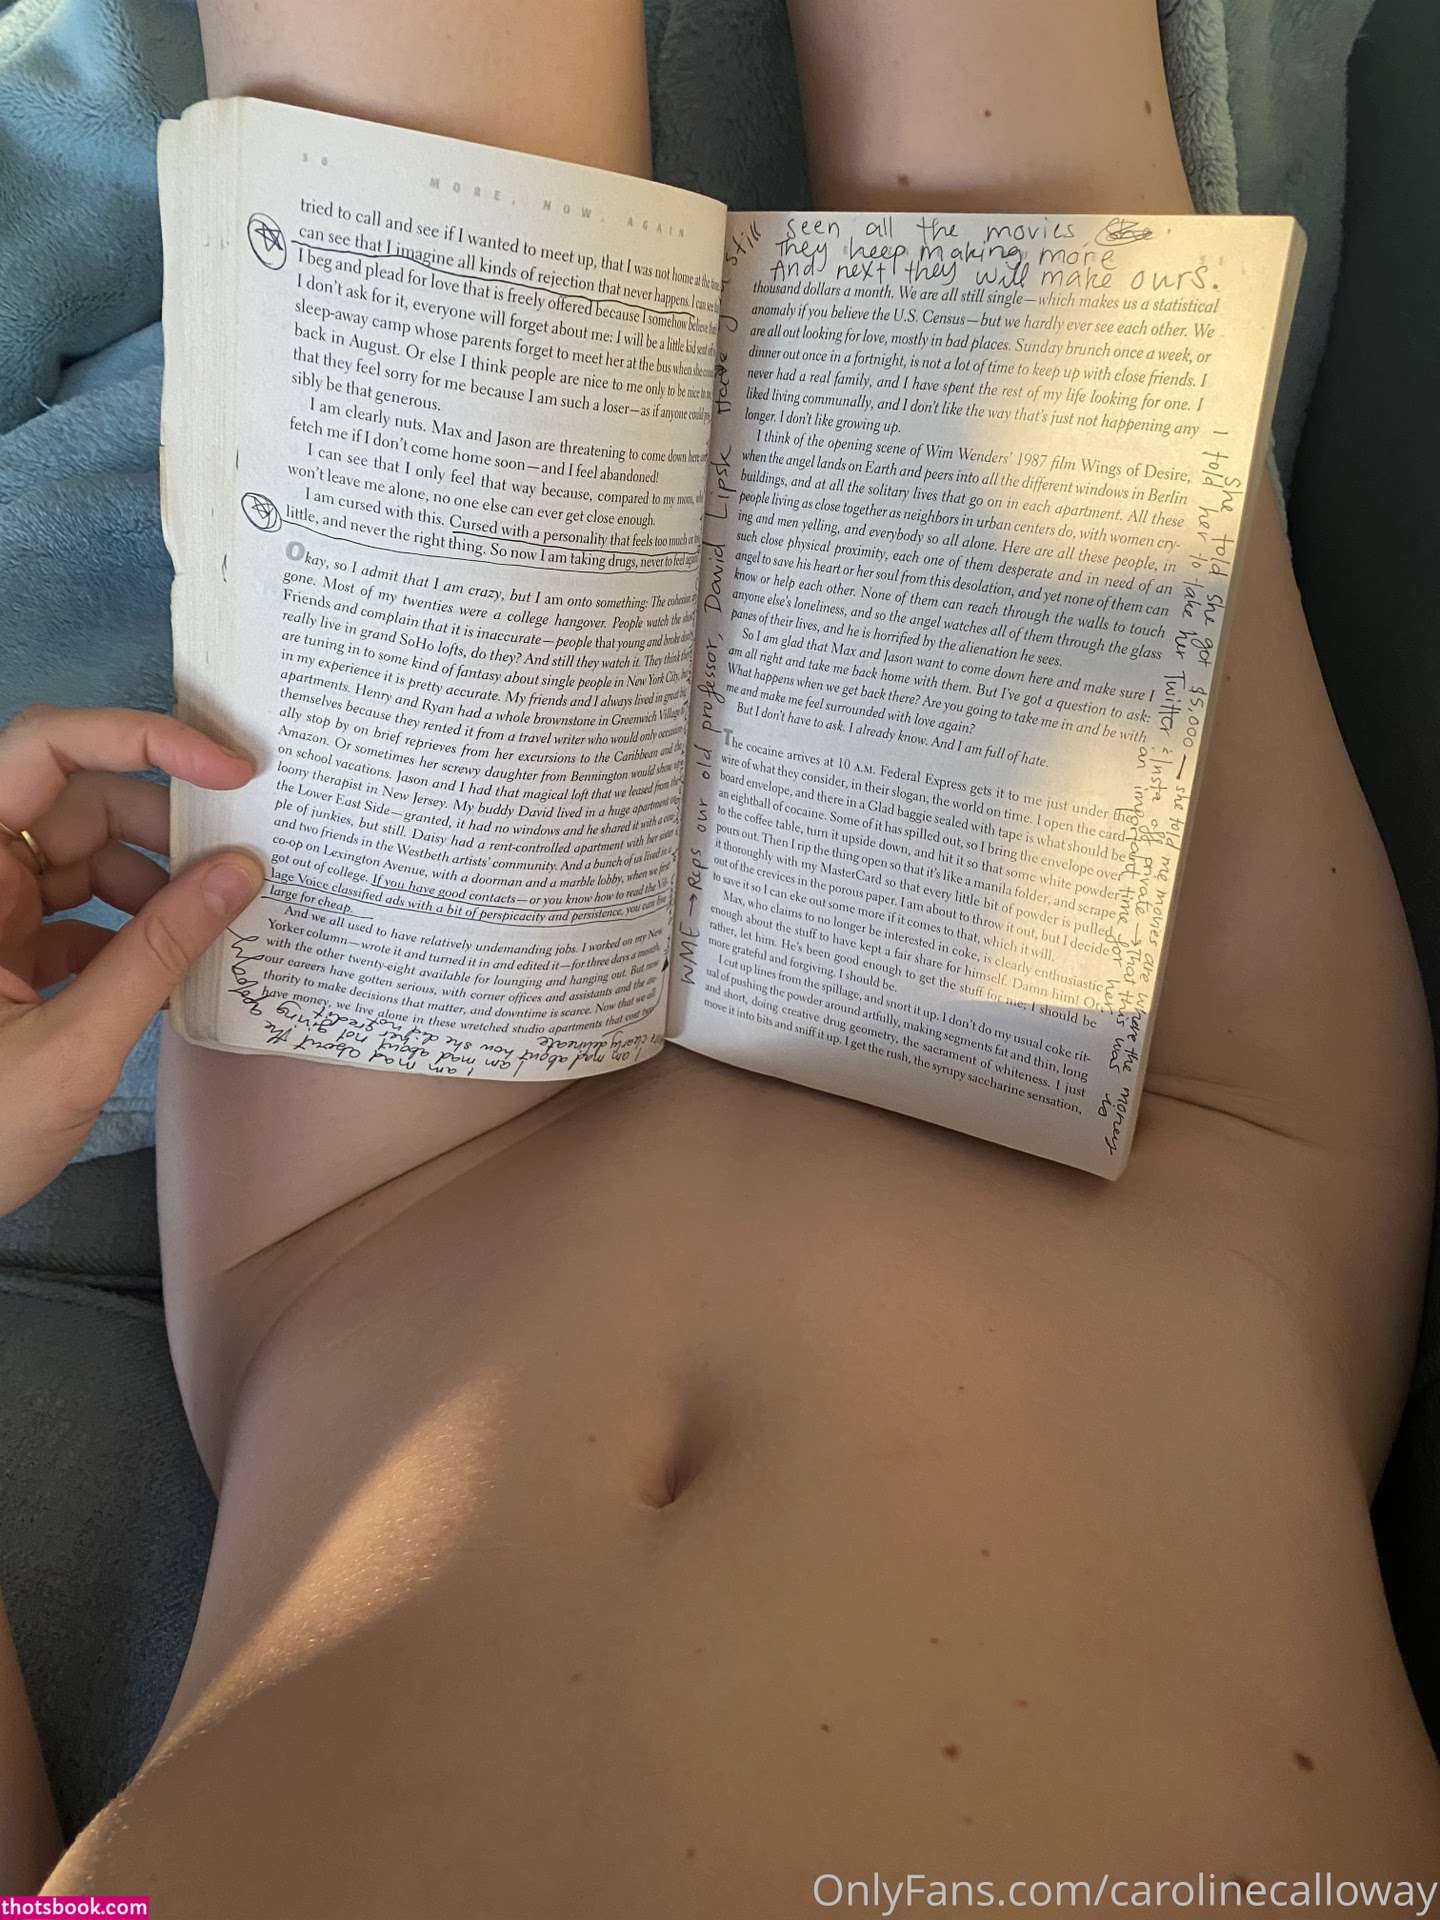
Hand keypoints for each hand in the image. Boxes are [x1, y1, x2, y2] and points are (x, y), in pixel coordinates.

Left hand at [0, 705, 264, 1215]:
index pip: (45, 751)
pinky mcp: (1, 958)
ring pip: (81, 856)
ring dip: (155, 883)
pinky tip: (177, 966)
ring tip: (215, 924)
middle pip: (75, 801)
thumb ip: (159, 953)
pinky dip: (133, 929)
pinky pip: (77, 912)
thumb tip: (240, 874)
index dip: (140, 738)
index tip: (231, 770)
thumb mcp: (72, 1045)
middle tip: (243, 858)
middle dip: (164, 824)